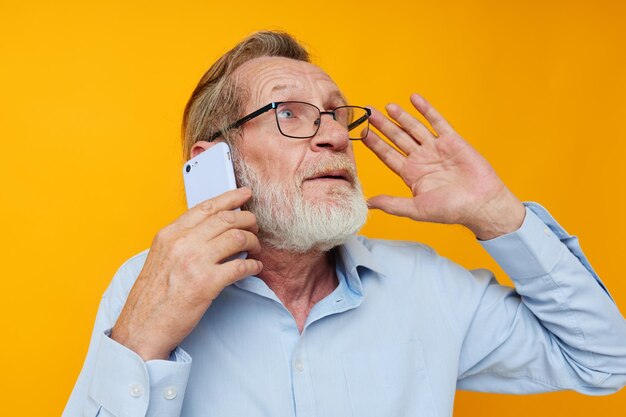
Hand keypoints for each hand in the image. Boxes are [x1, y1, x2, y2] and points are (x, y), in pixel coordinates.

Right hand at [111, 187, 261, 359]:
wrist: (142, 328)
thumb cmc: (152, 297)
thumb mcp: (160, 257)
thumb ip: (182, 240)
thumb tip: (211, 230)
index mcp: (169, 234)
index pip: (206, 207)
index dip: (230, 198)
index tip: (245, 194)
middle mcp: (182, 243)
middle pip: (227, 219)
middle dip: (247, 220)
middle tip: (255, 227)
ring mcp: (195, 262)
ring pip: (238, 238)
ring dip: (253, 242)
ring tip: (255, 249)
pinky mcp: (207, 284)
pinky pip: (241, 266)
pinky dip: (253, 265)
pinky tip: (254, 267)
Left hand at [363, 93, 525, 239]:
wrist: (481, 203)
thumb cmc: (450, 210)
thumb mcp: (416, 209)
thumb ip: (392, 204)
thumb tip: (368, 203)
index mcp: (411, 174)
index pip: (387, 155)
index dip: (375, 143)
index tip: (361, 131)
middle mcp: (421, 159)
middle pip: (397, 138)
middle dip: (383, 125)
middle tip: (368, 112)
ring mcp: (436, 148)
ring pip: (414, 128)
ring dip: (401, 116)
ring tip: (387, 106)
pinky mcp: (452, 140)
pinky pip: (437, 122)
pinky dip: (426, 110)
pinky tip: (414, 99)